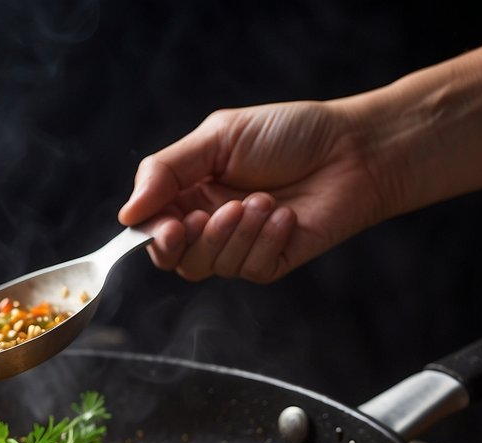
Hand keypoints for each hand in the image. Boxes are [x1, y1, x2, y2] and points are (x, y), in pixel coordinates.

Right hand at [118, 99, 388, 282]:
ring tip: (266, 200)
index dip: (154, 235)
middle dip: (194, 239)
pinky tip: (287, 215)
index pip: (152, 227)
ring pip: (209, 266)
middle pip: (175, 257)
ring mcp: (238, 246)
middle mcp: (208, 222)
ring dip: (236, 234)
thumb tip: (128, 213)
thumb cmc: (290, 134)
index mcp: (189, 190)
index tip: (169, 228)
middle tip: (222, 211)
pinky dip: (265, 241)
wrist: (354, 150)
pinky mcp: (269, 262)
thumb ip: (166, 170)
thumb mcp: (219, 136)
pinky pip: (248, 269)